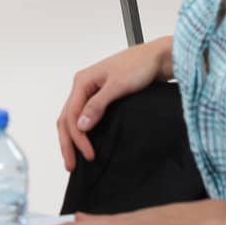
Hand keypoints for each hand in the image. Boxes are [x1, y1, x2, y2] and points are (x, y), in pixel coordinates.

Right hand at [56, 39, 171, 170]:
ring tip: (75, 158)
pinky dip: (82, 131)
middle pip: (67, 118)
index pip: (71, 115)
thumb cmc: (139, 65)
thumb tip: (81, 125)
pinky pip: (85, 116)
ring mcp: (92, 91)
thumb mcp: (118, 85)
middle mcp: (84, 85)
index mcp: (83, 81)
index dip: (77, 138)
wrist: (158, 58)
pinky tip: (85, 142)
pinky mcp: (102, 96)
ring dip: (73, 138)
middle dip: (68, 143)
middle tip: (71, 165)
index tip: (88, 155)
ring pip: (74, 118)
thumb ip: (98, 105)